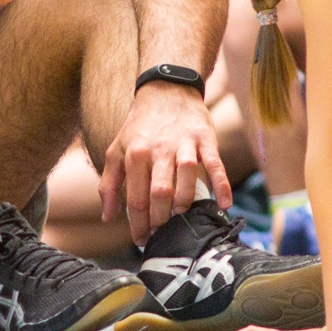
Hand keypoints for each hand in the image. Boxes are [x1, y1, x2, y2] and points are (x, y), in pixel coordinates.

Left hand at [99, 82, 232, 246]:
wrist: (166, 90)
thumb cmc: (140, 127)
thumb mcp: (116, 150)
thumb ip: (109, 183)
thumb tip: (107, 217)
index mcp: (134, 154)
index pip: (135, 199)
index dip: (138, 224)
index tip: (142, 240)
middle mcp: (158, 150)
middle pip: (160, 194)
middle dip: (161, 220)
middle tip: (162, 234)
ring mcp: (183, 144)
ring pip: (186, 180)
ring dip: (184, 205)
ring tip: (180, 218)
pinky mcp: (205, 139)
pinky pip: (215, 164)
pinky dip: (222, 184)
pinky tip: (224, 203)